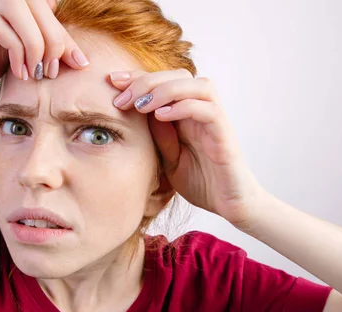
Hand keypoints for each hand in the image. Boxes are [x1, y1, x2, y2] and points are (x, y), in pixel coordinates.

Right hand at [0, 0, 88, 110]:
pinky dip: (15, 49)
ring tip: (38, 71)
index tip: (77, 61)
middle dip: (55, 35)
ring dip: (36, 40)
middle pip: (33, 0)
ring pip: (15, 5)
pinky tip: (19, 73)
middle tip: (58, 67)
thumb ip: (28, 47)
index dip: (63, 30)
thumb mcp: (5, 60)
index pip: (41, 4)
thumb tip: (64, 48)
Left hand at [110, 69, 266, 228]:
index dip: (137, 76)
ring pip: (197, 85)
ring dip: (166, 90)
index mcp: (188, 113)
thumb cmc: (202, 183)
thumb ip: (158, 136)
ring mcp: (216, 121)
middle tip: (121, 98)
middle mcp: (204, 110)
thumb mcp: (168, 159)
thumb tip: (138, 110)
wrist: (230, 206)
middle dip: (146, 81)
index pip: (165, 81)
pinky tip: (161, 116)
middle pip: (179, 74)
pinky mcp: (225, 136)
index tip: (111, 80)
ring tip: (140, 106)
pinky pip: (209, 110)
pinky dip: (184, 107)